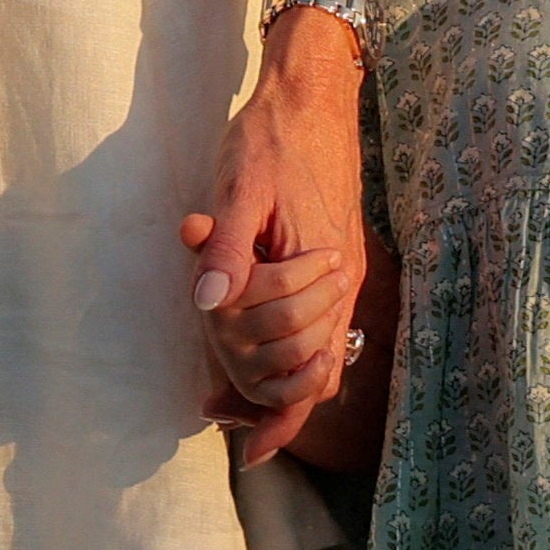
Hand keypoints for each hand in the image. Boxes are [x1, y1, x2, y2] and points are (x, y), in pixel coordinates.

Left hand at [182, 26, 363, 464]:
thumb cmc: (270, 137)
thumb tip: (206, 303)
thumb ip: (227, 246)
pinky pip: (322, 323)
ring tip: (230, 402)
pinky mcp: (334, 257)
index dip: (276, 416)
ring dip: (278, 381)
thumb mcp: (238, 186)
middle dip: (268, 403)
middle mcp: (340, 282)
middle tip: (216, 415)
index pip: (304, 369)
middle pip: (311, 372)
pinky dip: (293, 347)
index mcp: (321, 272)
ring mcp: (342, 273)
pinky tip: (258, 343)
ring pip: (320, 352)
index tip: (248, 452)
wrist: (314, 97)